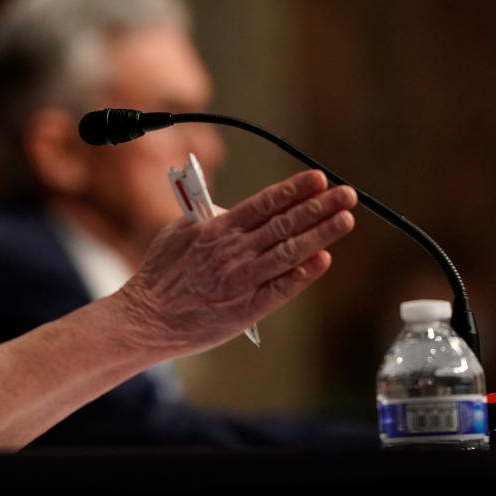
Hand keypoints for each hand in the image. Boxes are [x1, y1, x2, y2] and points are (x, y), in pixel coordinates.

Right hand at [115, 170, 356, 358]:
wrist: (148, 317)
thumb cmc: (160, 275)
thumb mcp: (178, 233)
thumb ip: (209, 220)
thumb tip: (232, 210)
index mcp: (216, 229)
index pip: (264, 203)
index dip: (294, 189)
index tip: (318, 178)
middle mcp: (233, 251)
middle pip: (284, 223)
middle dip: (319, 207)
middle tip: (347, 194)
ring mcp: (242, 280)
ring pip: (289, 252)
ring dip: (320, 235)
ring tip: (345, 220)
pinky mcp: (246, 309)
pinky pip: (281, 289)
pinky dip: (303, 275)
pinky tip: (323, 261)